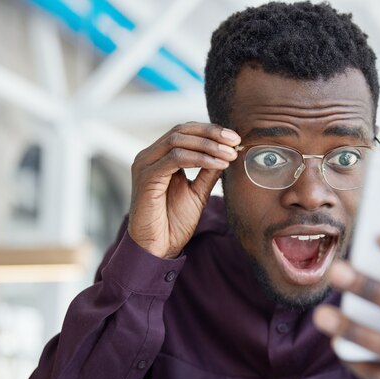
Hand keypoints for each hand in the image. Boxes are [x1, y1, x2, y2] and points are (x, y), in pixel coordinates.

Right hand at [128, 122, 240, 257]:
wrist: (159, 247)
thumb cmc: (174, 222)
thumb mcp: (198, 191)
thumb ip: (209, 170)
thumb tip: (228, 151)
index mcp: (159, 157)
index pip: (185, 131)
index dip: (210, 131)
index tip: (235, 138)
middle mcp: (149, 156)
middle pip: (181, 130)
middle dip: (211, 133)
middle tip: (235, 141)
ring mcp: (145, 165)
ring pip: (178, 141)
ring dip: (208, 145)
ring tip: (230, 154)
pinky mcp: (146, 177)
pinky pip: (175, 159)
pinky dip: (199, 159)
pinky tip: (218, 163)